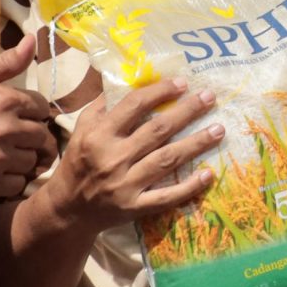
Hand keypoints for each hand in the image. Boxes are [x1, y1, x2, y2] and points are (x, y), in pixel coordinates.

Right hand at [0, 34, 54, 196]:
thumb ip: (5, 62)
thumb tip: (34, 40)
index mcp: (4, 100)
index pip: (43, 108)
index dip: (33, 112)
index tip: (19, 117)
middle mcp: (5, 128)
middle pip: (42, 138)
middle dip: (31, 137)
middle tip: (14, 139)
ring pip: (32, 162)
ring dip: (22, 160)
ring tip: (4, 155)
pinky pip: (17, 185)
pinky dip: (10, 180)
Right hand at [40, 76, 221, 230]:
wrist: (68, 209)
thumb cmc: (78, 162)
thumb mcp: (82, 129)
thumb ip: (103, 105)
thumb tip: (128, 78)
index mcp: (99, 135)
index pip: (134, 106)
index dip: (160, 92)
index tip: (183, 82)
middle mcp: (113, 158)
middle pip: (157, 130)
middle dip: (186, 111)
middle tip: (210, 97)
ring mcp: (125, 184)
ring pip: (167, 160)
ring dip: (195, 144)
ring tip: (219, 129)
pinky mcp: (134, 207)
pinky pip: (166, 196)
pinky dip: (189, 186)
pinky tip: (209, 174)